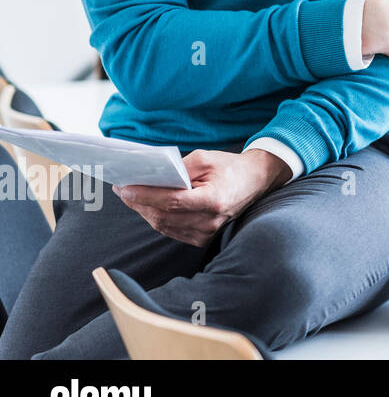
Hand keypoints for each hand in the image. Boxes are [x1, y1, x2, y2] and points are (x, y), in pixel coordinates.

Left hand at [112, 149, 290, 246]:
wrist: (256, 180)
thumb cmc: (229, 167)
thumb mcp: (205, 158)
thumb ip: (178, 168)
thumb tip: (149, 176)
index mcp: (214, 200)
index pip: (172, 201)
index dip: (146, 196)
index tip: (125, 188)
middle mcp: (210, 221)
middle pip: (164, 216)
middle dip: (139, 203)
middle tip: (123, 189)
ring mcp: (207, 232)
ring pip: (164, 226)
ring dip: (145, 211)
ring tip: (131, 196)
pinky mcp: (203, 238)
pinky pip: (171, 230)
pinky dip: (157, 218)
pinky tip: (148, 206)